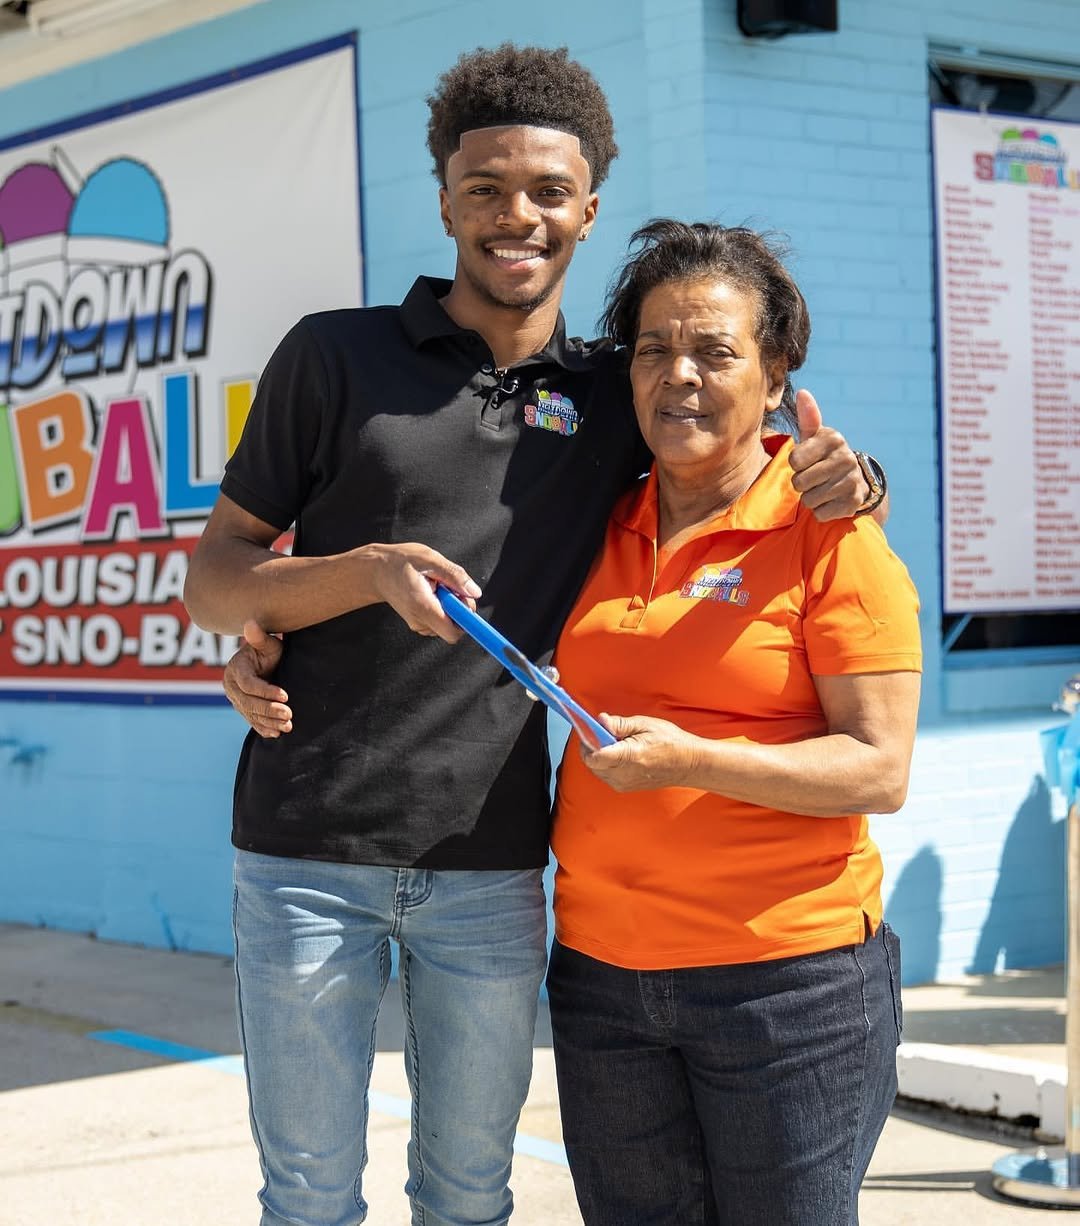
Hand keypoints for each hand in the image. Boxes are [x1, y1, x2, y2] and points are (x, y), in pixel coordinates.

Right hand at [223, 621, 291, 737]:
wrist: (265, 663)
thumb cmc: (268, 650)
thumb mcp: (267, 643)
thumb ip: (259, 637)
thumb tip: (250, 623)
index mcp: (236, 669)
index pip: (248, 683)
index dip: (265, 691)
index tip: (285, 695)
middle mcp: (232, 686)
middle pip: (248, 702)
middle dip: (269, 709)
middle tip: (289, 714)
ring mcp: (237, 700)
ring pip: (251, 714)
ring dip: (269, 721)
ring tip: (287, 726)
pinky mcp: (244, 709)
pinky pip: (252, 721)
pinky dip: (263, 728)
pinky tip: (276, 734)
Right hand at [368, 542, 480, 643]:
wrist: (377, 570)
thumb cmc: (401, 562)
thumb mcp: (430, 560)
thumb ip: (454, 576)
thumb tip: (475, 593)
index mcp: (423, 607)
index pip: (453, 632)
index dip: (466, 620)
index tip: (465, 603)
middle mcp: (420, 621)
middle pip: (454, 628)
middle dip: (458, 608)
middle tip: (446, 586)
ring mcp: (418, 625)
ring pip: (448, 624)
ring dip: (449, 606)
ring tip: (434, 587)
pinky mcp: (419, 623)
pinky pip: (440, 620)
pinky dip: (441, 607)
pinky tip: (430, 593)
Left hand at [580, 713, 700, 792]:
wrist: (689, 764)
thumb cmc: (671, 742)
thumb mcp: (646, 725)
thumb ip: (619, 724)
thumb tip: (600, 720)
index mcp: (628, 757)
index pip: (593, 756)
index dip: (587, 741)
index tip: (591, 728)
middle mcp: (623, 775)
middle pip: (591, 762)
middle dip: (592, 746)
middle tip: (603, 731)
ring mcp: (624, 783)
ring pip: (596, 769)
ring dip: (599, 754)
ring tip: (615, 742)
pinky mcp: (625, 787)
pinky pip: (605, 774)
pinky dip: (606, 762)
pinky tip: (620, 752)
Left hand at [788, 390, 869, 521]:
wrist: (855, 481)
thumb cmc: (824, 457)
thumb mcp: (816, 438)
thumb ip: (808, 418)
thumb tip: (802, 392)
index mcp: (833, 438)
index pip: (794, 460)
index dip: (796, 465)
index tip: (807, 462)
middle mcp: (845, 457)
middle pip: (799, 482)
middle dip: (801, 484)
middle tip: (814, 478)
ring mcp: (851, 480)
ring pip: (808, 500)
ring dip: (810, 499)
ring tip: (822, 489)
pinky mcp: (853, 503)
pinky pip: (820, 514)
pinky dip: (821, 512)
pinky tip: (831, 501)